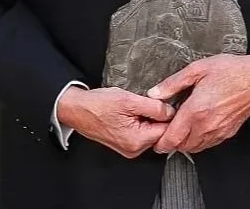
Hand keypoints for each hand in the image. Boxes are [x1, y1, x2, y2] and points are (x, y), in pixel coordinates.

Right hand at [55, 86, 173, 158]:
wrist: (78, 109)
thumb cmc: (98, 105)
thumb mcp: (129, 100)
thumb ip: (154, 107)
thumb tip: (171, 112)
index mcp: (137, 141)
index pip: (166, 130)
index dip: (169, 114)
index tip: (166, 103)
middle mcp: (134, 149)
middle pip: (159, 132)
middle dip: (157, 116)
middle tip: (146, 101)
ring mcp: (129, 148)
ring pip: (150, 131)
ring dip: (148, 117)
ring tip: (134, 105)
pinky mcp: (125, 143)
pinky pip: (141, 132)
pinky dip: (140, 121)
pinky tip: (130, 111)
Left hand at [149, 53, 249, 155]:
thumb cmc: (229, 71)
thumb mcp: (197, 69)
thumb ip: (173, 83)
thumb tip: (155, 93)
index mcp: (196, 110)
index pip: (172, 138)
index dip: (159, 141)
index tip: (154, 136)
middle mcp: (207, 126)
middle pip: (181, 146)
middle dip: (170, 141)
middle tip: (164, 128)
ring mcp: (218, 132)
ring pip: (194, 148)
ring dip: (183, 142)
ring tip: (178, 127)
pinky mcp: (226, 133)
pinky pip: (207, 145)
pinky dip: (197, 141)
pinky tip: (195, 127)